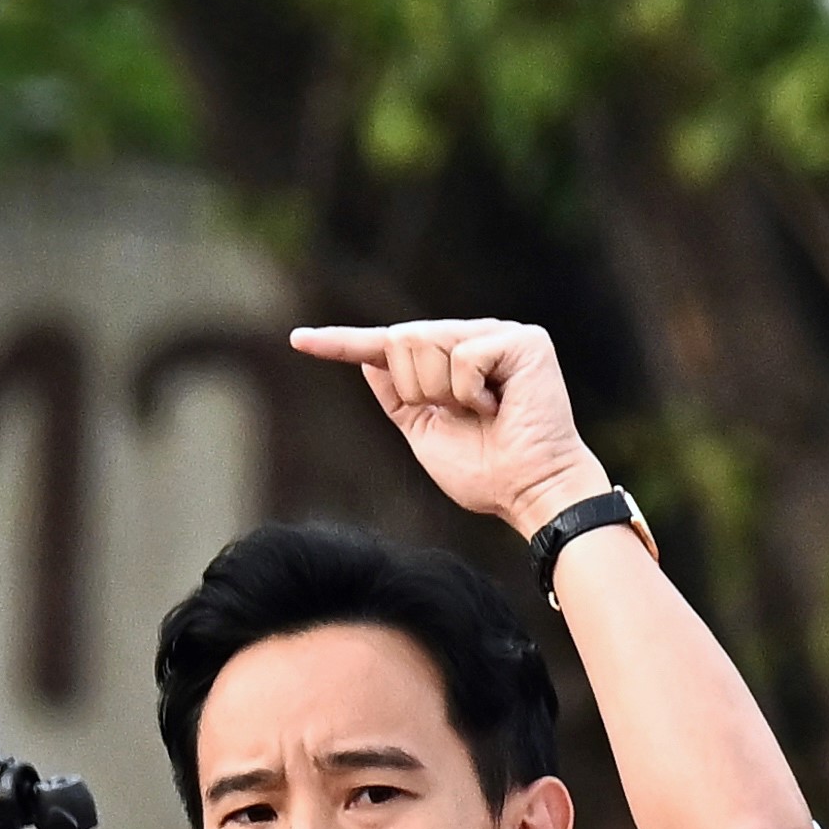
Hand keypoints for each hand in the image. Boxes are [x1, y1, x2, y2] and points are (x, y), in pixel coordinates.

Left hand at [291, 317, 607, 539]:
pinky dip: (472, 393)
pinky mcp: (524, 340)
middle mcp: (473, 336)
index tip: (297, 341)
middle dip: (417, 390)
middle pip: (400, 339)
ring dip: (443, 393)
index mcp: (451, 359)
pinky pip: (463, 355)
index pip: (388, 346)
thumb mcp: (424, 433)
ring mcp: (499, 334)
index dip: (341, 343)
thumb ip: (398, 397)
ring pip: (423, 342)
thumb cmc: (487, 473)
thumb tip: (371, 358)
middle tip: (460, 417)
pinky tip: (500, 407)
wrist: (530, 493)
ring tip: (483, 413)